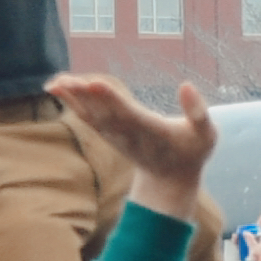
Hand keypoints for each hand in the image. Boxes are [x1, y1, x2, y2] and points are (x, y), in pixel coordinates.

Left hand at [49, 72, 219, 218]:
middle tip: (64, 79)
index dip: (110, 98)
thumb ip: (199, 111)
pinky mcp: (109, 134)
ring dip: (72, 99)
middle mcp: (129, 133)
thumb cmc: (192, 153)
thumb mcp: (206, 135)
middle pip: (102, 112)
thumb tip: (187, 85)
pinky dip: (72, 103)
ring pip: (91, 114)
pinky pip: (87, 117)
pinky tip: (58, 87)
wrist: (171, 181)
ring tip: (54, 82)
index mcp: (151, 130)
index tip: (94, 84)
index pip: (127, 112)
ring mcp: (116, 136)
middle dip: (84, 96)